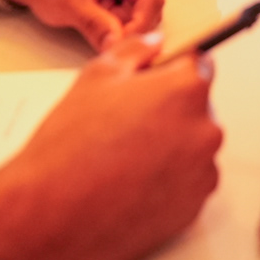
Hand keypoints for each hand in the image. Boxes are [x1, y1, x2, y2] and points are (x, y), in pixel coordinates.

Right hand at [0, 37, 220, 259]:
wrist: (54, 215)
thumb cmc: (71, 147)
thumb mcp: (97, 76)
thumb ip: (134, 50)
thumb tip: (153, 45)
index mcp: (185, 89)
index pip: (199, 65)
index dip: (172, 70)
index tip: (157, 79)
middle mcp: (205, 129)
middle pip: (197, 107)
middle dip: (170, 109)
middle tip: (128, 122)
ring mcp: (202, 172)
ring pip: (193, 147)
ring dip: (170, 146)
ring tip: (125, 157)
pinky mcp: (193, 208)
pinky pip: (189, 184)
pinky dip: (168, 181)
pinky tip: (132, 181)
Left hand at [3, 0, 164, 49]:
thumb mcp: (68, 5)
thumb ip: (96, 25)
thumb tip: (117, 45)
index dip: (140, 27)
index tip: (122, 45)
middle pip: (151, 7)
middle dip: (129, 27)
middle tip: (101, 34)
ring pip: (146, 12)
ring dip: (124, 24)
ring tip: (96, 17)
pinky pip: (138, 12)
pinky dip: (121, 21)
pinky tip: (102, 14)